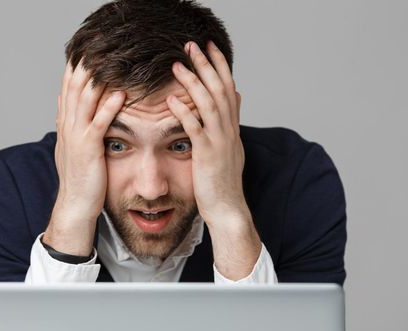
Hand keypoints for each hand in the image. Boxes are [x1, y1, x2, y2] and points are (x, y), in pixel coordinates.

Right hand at [44, 59, 125, 255]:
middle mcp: (68, 128)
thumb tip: (67, 108)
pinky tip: (120, 94)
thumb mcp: (72, 149)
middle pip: (73, 89)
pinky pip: (99, 124)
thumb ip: (71, 128)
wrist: (76, 205)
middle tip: (94, 46)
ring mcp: (77, 138)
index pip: (68, 91)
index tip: (85, 52)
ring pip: (84, 102)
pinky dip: (108, 108)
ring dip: (96, 80)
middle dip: (83, 66)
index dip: (75, 70)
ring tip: (107, 60)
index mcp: (66, 126)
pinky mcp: (89, 150)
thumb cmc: (81, 179)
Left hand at [166, 41, 260, 279]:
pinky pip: (195, 130)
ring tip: (178, 65)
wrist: (228, 209)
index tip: (208, 47)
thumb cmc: (223, 181)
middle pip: (220, 90)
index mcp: (232, 127)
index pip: (228, 88)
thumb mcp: (231, 147)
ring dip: (194, 83)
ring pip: (209, 105)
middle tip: (192, 45)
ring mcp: (220, 142)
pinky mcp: (207, 156)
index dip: (219, 66)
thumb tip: (237, 96)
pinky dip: (184, 113)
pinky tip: (170, 100)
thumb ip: (231, 121)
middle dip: (206, 65)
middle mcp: (229, 131)